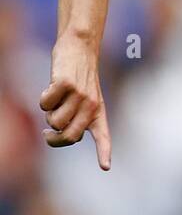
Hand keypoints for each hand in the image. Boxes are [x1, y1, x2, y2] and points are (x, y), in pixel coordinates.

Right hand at [39, 36, 111, 168]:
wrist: (80, 47)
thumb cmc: (78, 76)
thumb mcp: (84, 98)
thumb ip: (76, 117)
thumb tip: (57, 133)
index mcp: (98, 112)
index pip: (103, 136)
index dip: (104, 152)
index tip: (106, 167)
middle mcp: (91, 105)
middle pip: (70, 137)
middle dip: (54, 140)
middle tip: (47, 134)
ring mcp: (79, 95)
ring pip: (54, 121)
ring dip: (48, 113)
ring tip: (55, 100)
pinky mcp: (66, 84)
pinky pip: (45, 103)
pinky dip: (43, 98)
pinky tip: (50, 88)